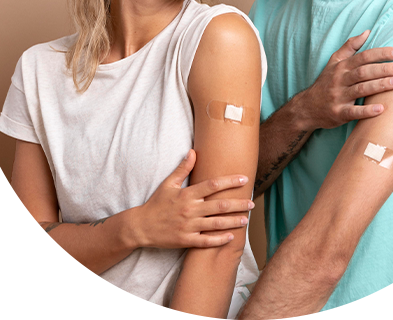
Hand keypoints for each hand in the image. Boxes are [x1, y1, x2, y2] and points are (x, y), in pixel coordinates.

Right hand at [134, 150, 253, 248]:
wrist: (141, 226)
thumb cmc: (156, 203)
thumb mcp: (168, 183)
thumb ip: (183, 168)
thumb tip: (193, 151)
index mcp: (187, 194)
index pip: (213, 185)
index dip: (230, 181)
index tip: (243, 179)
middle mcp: (190, 210)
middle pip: (219, 205)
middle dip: (237, 203)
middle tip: (251, 202)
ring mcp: (188, 226)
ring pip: (215, 224)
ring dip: (233, 221)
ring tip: (246, 219)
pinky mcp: (186, 240)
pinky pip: (206, 242)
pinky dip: (219, 240)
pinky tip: (230, 237)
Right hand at [297, 30, 392, 130]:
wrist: (307, 107)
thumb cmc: (326, 82)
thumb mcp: (334, 62)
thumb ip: (350, 47)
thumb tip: (367, 31)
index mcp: (341, 67)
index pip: (363, 56)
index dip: (381, 54)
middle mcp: (339, 80)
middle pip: (363, 72)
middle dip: (384, 69)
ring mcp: (338, 97)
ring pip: (361, 89)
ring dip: (380, 85)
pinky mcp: (338, 113)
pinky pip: (353, 112)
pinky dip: (366, 111)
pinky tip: (381, 109)